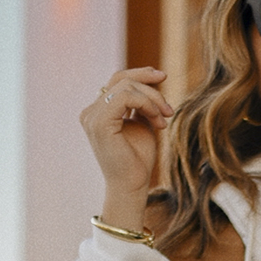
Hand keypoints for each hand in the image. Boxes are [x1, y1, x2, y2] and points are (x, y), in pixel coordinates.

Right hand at [81, 67, 173, 228]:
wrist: (132, 186)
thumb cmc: (138, 160)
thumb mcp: (141, 123)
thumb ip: (141, 103)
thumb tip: (150, 79)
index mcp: (98, 112)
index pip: (118, 80)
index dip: (141, 74)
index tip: (163, 77)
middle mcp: (91, 112)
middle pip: (122, 79)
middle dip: (151, 88)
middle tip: (169, 109)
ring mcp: (92, 117)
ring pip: (126, 86)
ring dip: (152, 99)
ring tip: (164, 118)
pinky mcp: (99, 123)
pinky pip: (126, 97)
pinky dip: (146, 104)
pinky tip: (157, 121)